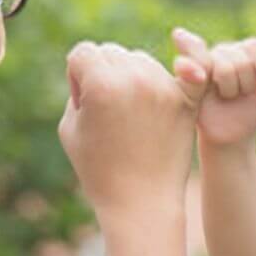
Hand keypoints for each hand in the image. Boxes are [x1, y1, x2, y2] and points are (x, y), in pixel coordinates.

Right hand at [58, 41, 208, 221]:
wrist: (141, 203)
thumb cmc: (99, 169)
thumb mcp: (70, 127)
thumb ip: (78, 87)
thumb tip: (95, 66)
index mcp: (102, 84)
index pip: (84, 52)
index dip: (77, 75)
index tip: (83, 102)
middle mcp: (135, 78)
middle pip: (113, 52)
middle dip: (104, 73)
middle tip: (107, 110)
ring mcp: (163, 87)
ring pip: (141, 59)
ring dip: (132, 75)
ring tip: (131, 113)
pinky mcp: (185, 99)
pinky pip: (180, 70)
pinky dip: (180, 70)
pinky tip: (178, 75)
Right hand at [172, 28, 255, 148]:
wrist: (231, 135)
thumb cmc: (254, 112)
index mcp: (246, 50)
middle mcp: (223, 51)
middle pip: (241, 58)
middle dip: (247, 83)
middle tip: (241, 95)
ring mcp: (203, 62)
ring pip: (222, 66)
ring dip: (230, 88)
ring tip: (227, 97)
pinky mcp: (187, 77)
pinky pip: (186, 63)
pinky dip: (187, 64)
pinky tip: (192, 64)